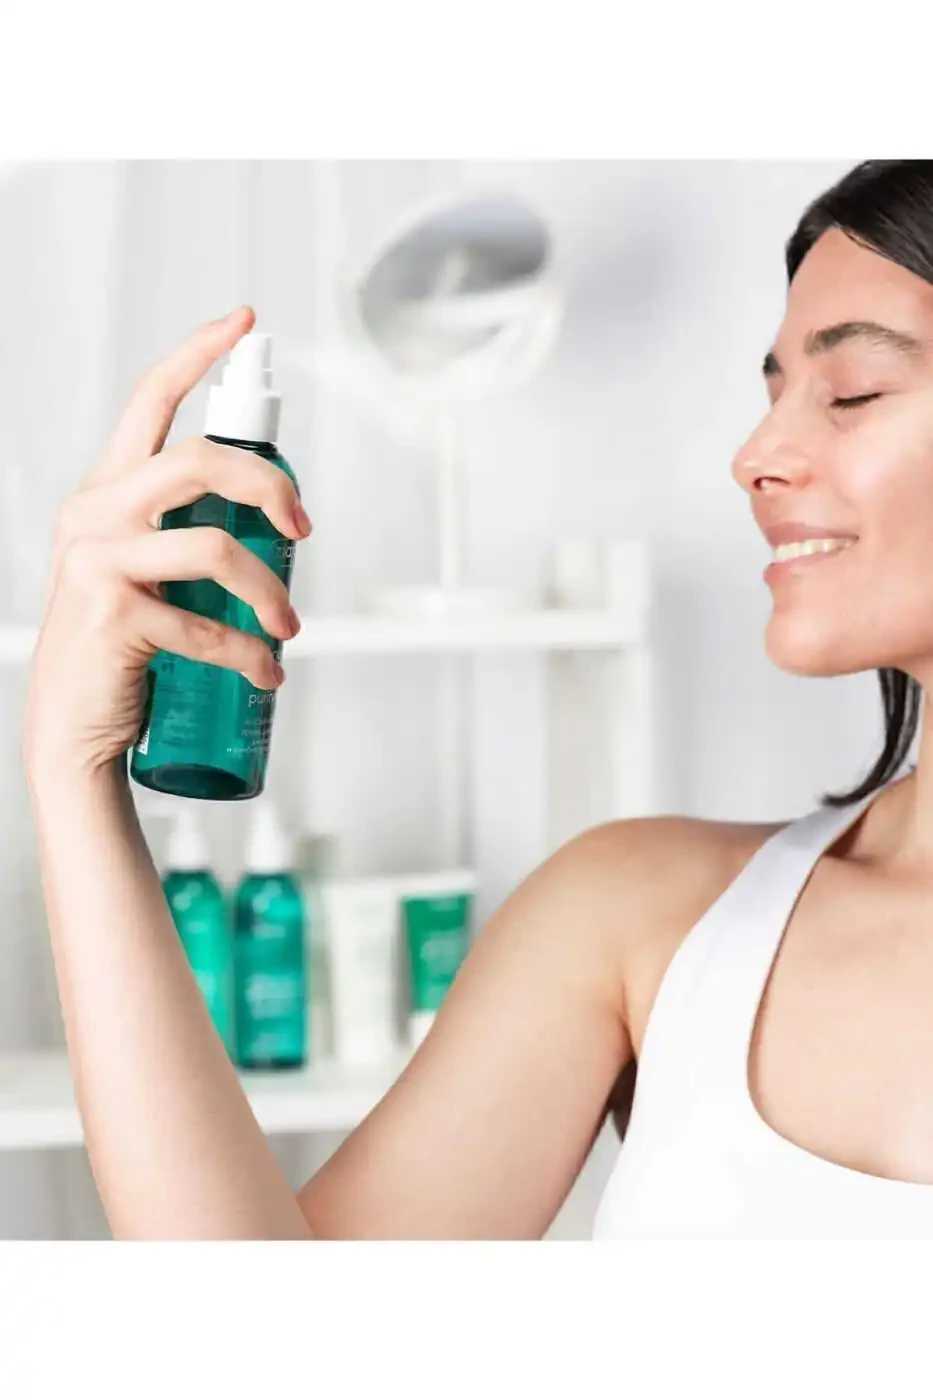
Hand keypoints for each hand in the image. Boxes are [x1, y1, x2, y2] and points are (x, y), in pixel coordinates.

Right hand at [23, 307, 310, 779]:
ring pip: (214, 548)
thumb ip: (179, 533)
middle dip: (268, 486)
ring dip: (269, 593)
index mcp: (105, 493)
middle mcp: (93, 512)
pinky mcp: (112, 613)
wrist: (74, 728)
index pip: (149, 401)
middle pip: (200, 460)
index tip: (244, 322)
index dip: (197, 354)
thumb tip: (271, 522)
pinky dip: (251, 655)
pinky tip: (265, 673)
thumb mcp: (139, 572)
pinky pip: (208, 626)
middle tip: (303, 527)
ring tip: (289, 629)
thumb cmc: (120, 650)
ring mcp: (96, 560)